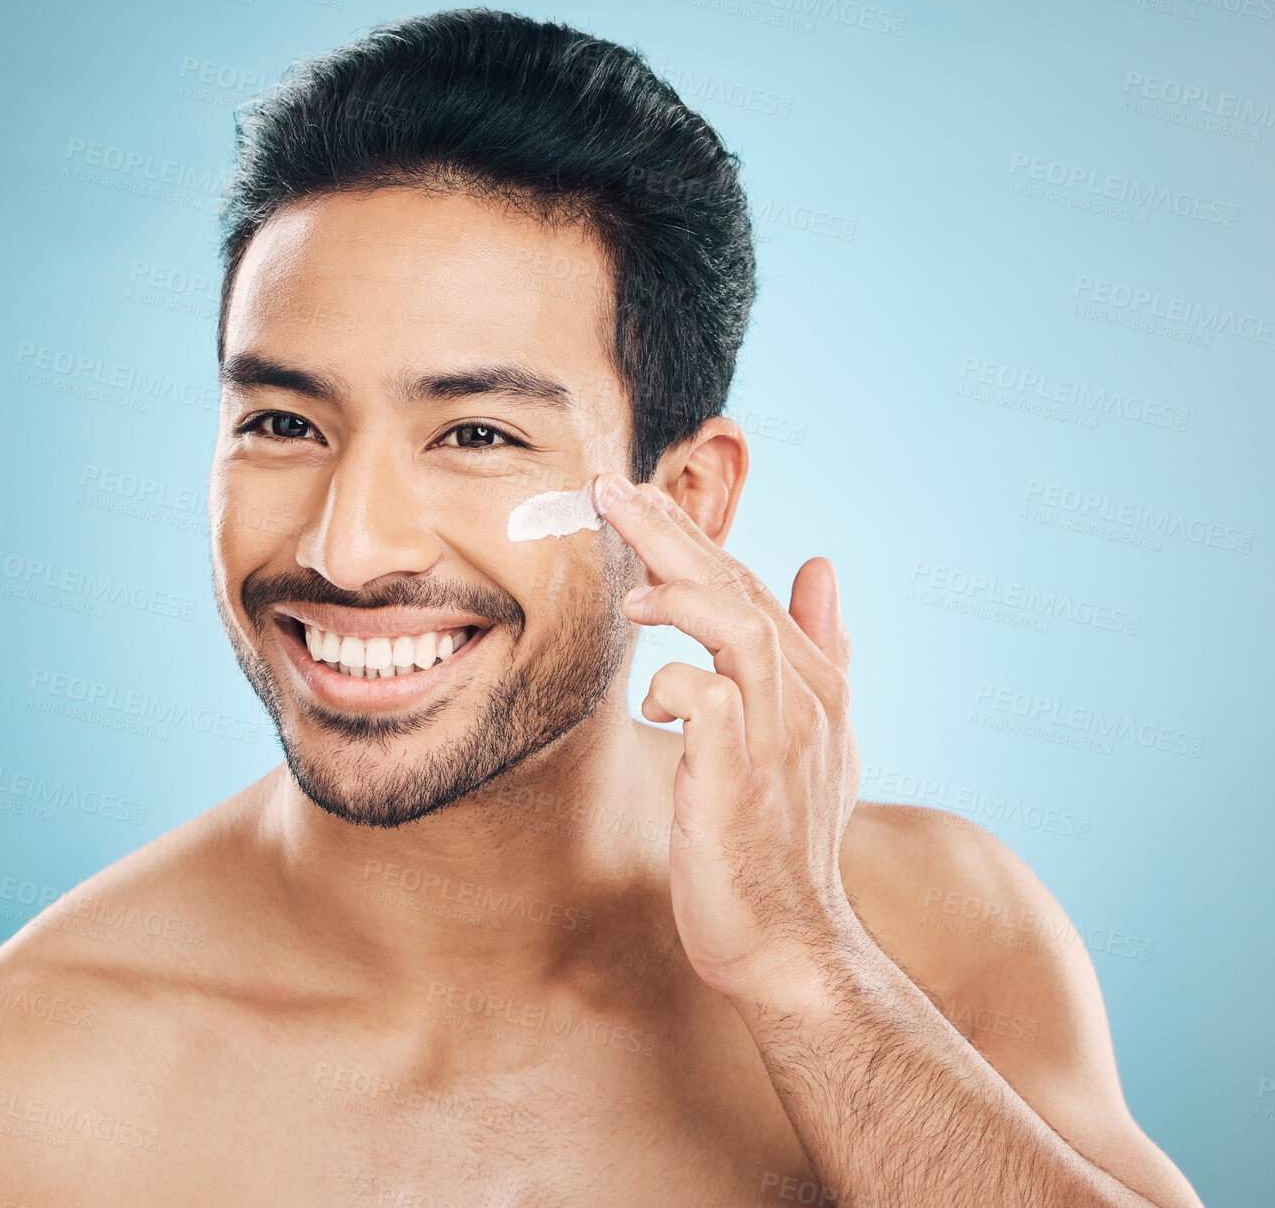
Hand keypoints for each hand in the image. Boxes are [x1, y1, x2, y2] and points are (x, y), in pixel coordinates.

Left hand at [594, 472, 861, 996]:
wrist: (790, 941)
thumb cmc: (785, 839)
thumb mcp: (820, 741)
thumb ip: (821, 651)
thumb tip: (820, 565)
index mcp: (815, 681)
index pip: (747, 583)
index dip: (689, 535)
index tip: (632, 497)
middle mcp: (805, 699)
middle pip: (737, 587)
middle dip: (670, 531)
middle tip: (609, 490)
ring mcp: (777, 737)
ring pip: (735, 627)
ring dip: (677, 595)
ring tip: (630, 594)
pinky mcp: (741, 778)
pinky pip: (708, 700)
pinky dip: (672, 684)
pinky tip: (648, 698)